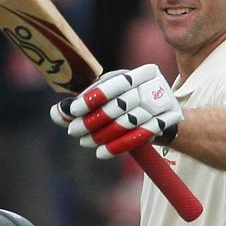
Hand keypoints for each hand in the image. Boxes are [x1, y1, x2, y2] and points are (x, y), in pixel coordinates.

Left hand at [50, 64, 182, 159]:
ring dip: (102, 135)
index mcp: (140, 72)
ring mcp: (163, 104)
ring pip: (128, 123)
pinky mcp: (167, 123)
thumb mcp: (110, 97)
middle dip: (93, 120)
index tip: (73, 110)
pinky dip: (117, 147)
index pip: (114, 84)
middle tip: (74, 130)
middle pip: (120, 105)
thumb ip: (84, 103)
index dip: (92, 97)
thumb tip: (58, 111)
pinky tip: (101, 153)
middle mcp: (154, 85)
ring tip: (85, 142)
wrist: (165, 117)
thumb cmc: (130, 105)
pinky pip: (139, 138)